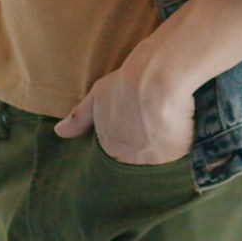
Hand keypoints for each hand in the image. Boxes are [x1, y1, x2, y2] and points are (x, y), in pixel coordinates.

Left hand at [59, 37, 200, 166]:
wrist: (155, 82)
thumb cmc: (124, 84)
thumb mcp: (97, 97)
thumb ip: (79, 117)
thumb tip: (59, 133)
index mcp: (109, 144)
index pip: (115, 150)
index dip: (125, 137)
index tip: (133, 125)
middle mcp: (129, 158)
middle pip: (135, 158)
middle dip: (141, 147)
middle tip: (151, 126)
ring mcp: (153, 158)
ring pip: (156, 158)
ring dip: (160, 147)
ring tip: (167, 127)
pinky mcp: (175, 154)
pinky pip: (177, 154)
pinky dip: (179, 143)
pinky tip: (181, 128)